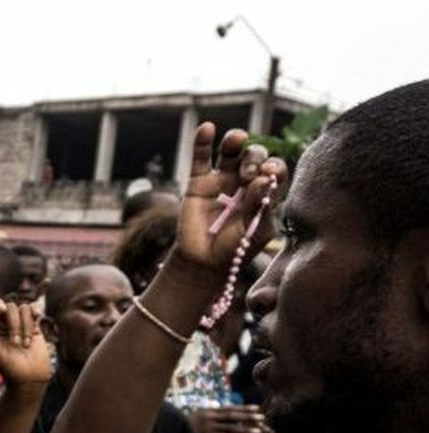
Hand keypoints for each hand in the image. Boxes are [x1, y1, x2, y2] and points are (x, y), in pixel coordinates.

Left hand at [0, 298, 50, 385]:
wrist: (29, 378)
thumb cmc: (8, 367)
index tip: (1, 310)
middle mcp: (5, 322)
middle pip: (9, 306)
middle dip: (13, 324)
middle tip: (15, 343)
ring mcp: (20, 323)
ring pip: (23, 308)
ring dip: (25, 326)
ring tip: (25, 344)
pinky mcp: (34, 325)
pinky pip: (34, 310)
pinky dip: (35, 313)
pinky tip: (37, 319)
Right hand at [174, 123, 287, 272]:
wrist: (203, 261)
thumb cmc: (235, 249)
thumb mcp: (254, 232)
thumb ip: (259, 206)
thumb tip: (261, 179)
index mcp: (266, 191)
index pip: (276, 170)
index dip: (275, 167)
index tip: (269, 173)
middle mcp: (245, 181)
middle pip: (255, 156)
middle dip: (254, 159)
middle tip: (247, 175)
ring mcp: (222, 179)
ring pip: (231, 151)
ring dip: (235, 141)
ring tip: (236, 140)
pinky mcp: (199, 181)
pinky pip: (201, 157)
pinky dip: (203, 141)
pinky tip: (206, 128)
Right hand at [188, 404, 266, 432]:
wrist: (176, 429)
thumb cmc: (192, 423)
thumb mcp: (203, 414)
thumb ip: (217, 415)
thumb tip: (231, 415)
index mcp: (212, 410)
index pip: (231, 408)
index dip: (244, 408)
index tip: (257, 408)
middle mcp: (212, 417)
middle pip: (233, 416)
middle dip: (249, 417)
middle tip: (262, 418)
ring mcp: (210, 426)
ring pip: (231, 427)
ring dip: (245, 429)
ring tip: (258, 431)